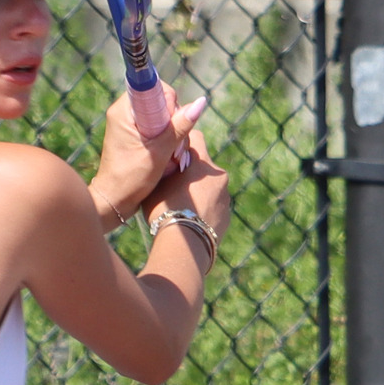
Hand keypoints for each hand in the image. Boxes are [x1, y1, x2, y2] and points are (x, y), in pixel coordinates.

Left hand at [88, 85, 207, 230]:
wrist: (114, 201)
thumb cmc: (131, 178)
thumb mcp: (160, 151)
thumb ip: (180, 125)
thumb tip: (201, 102)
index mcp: (123, 109)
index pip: (155, 89)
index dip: (170, 105)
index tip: (170, 127)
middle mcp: (124, 112)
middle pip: (162, 104)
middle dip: (174, 124)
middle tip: (174, 147)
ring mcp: (129, 125)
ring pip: (163, 119)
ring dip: (173, 136)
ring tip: (171, 157)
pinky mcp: (134, 136)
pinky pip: (158, 130)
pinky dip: (166, 142)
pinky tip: (167, 159)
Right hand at [143, 128, 230, 243]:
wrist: (184, 246)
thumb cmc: (165, 210)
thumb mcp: (156, 184)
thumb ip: (164, 168)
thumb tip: (166, 161)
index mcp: (203, 164)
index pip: (197, 137)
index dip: (183, 142)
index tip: (173, 151)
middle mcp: (220, 177)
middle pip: (204, 165)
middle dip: (191, 170)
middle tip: (173, 183)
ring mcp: (226, 198)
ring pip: (210, 187)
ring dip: (199, 191)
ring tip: (180, 206)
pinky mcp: (227, 217)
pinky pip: (214, 206)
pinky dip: (204, 209)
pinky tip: (189, 220)